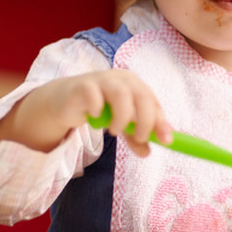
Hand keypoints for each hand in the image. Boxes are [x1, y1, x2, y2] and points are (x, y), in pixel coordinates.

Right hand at [0, 70, 172, 157]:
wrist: (65, 101)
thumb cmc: (98, 109)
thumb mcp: (120, 124)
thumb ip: (134, 136)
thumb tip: (148, 152)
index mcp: (135, 85)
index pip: (153, 101)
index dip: (161, 121)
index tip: (166, 141)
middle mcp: (121, 78)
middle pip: (142, 96)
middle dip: (145, 121)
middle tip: (140, 138)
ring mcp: (102, 79)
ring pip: (121, 95)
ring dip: (122, 118)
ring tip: (114, 130)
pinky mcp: (83, 86)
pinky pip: (95, 98)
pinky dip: (98, 111)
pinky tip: (95, 117)